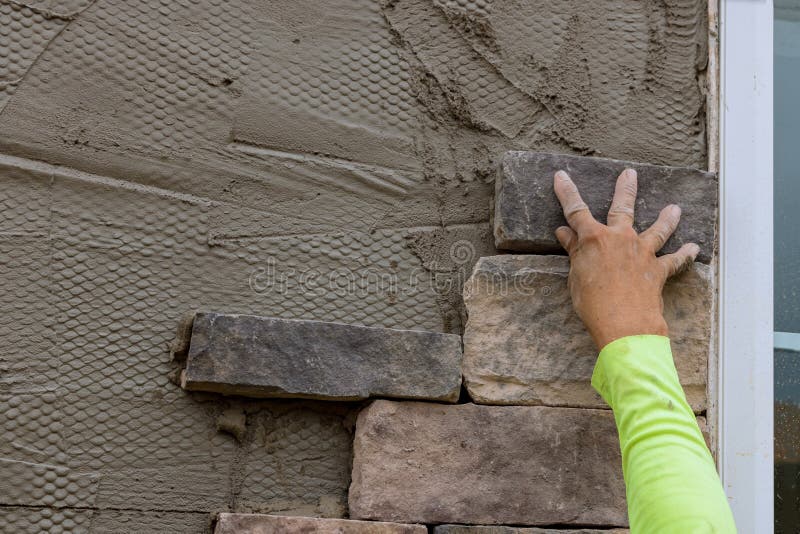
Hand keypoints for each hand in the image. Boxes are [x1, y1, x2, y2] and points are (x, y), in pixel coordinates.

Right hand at [553, 168, 699, 349]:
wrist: (624, 323)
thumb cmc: (593, 302)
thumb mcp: (576, 276)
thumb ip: (574, 251)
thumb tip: (565, 234)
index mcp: (594, 239)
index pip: (576, 210)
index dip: (567, 192)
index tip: (561, 175)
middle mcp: (620, 238)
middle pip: (623, 208)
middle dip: (625, 189)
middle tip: (630, 174)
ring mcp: (642, 252)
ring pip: (658, 229)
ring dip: (667, 218)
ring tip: (675, 209)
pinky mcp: (658, 270)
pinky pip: (675, 260)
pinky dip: (685, 254)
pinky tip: (694, 248)